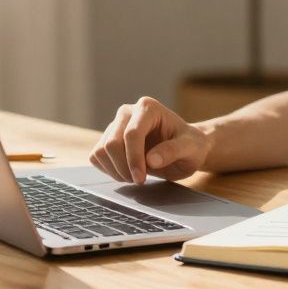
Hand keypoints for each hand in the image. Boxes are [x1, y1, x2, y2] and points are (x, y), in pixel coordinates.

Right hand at [88, 96, 211, 183]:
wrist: (185, 148)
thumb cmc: (190, 145)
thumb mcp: (191, 149)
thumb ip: (174, 151)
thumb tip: (151, 159)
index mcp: (148, 108)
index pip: (132, 134)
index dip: (134, 159)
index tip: (141, 179)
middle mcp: (128, 112)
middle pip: (112, 143)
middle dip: (124, 167)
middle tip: (140, 180)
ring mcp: (115, 124)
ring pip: (101, 151)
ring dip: (116, 171)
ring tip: (136, 177)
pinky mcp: (107, 138)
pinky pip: (96, 157)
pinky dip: (109, 170)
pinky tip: (127, 173)